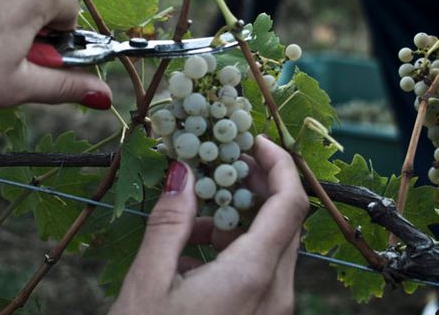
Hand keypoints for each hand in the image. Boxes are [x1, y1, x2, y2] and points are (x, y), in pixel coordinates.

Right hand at [109, 136, 308, 314]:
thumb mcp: (148, 283)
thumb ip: (170, 222)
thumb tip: (183, 170)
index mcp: (252, 277)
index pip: (290, 202)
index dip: (278, 162)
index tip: (252, 140)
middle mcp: (275, 294)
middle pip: (285, 222)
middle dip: (256, 187)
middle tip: (220, 168)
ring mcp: (273, 313)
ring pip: (272, 249)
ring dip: (240, 223)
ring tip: (192, 220)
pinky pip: (262, 274)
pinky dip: (236, 253)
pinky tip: (193, 258)